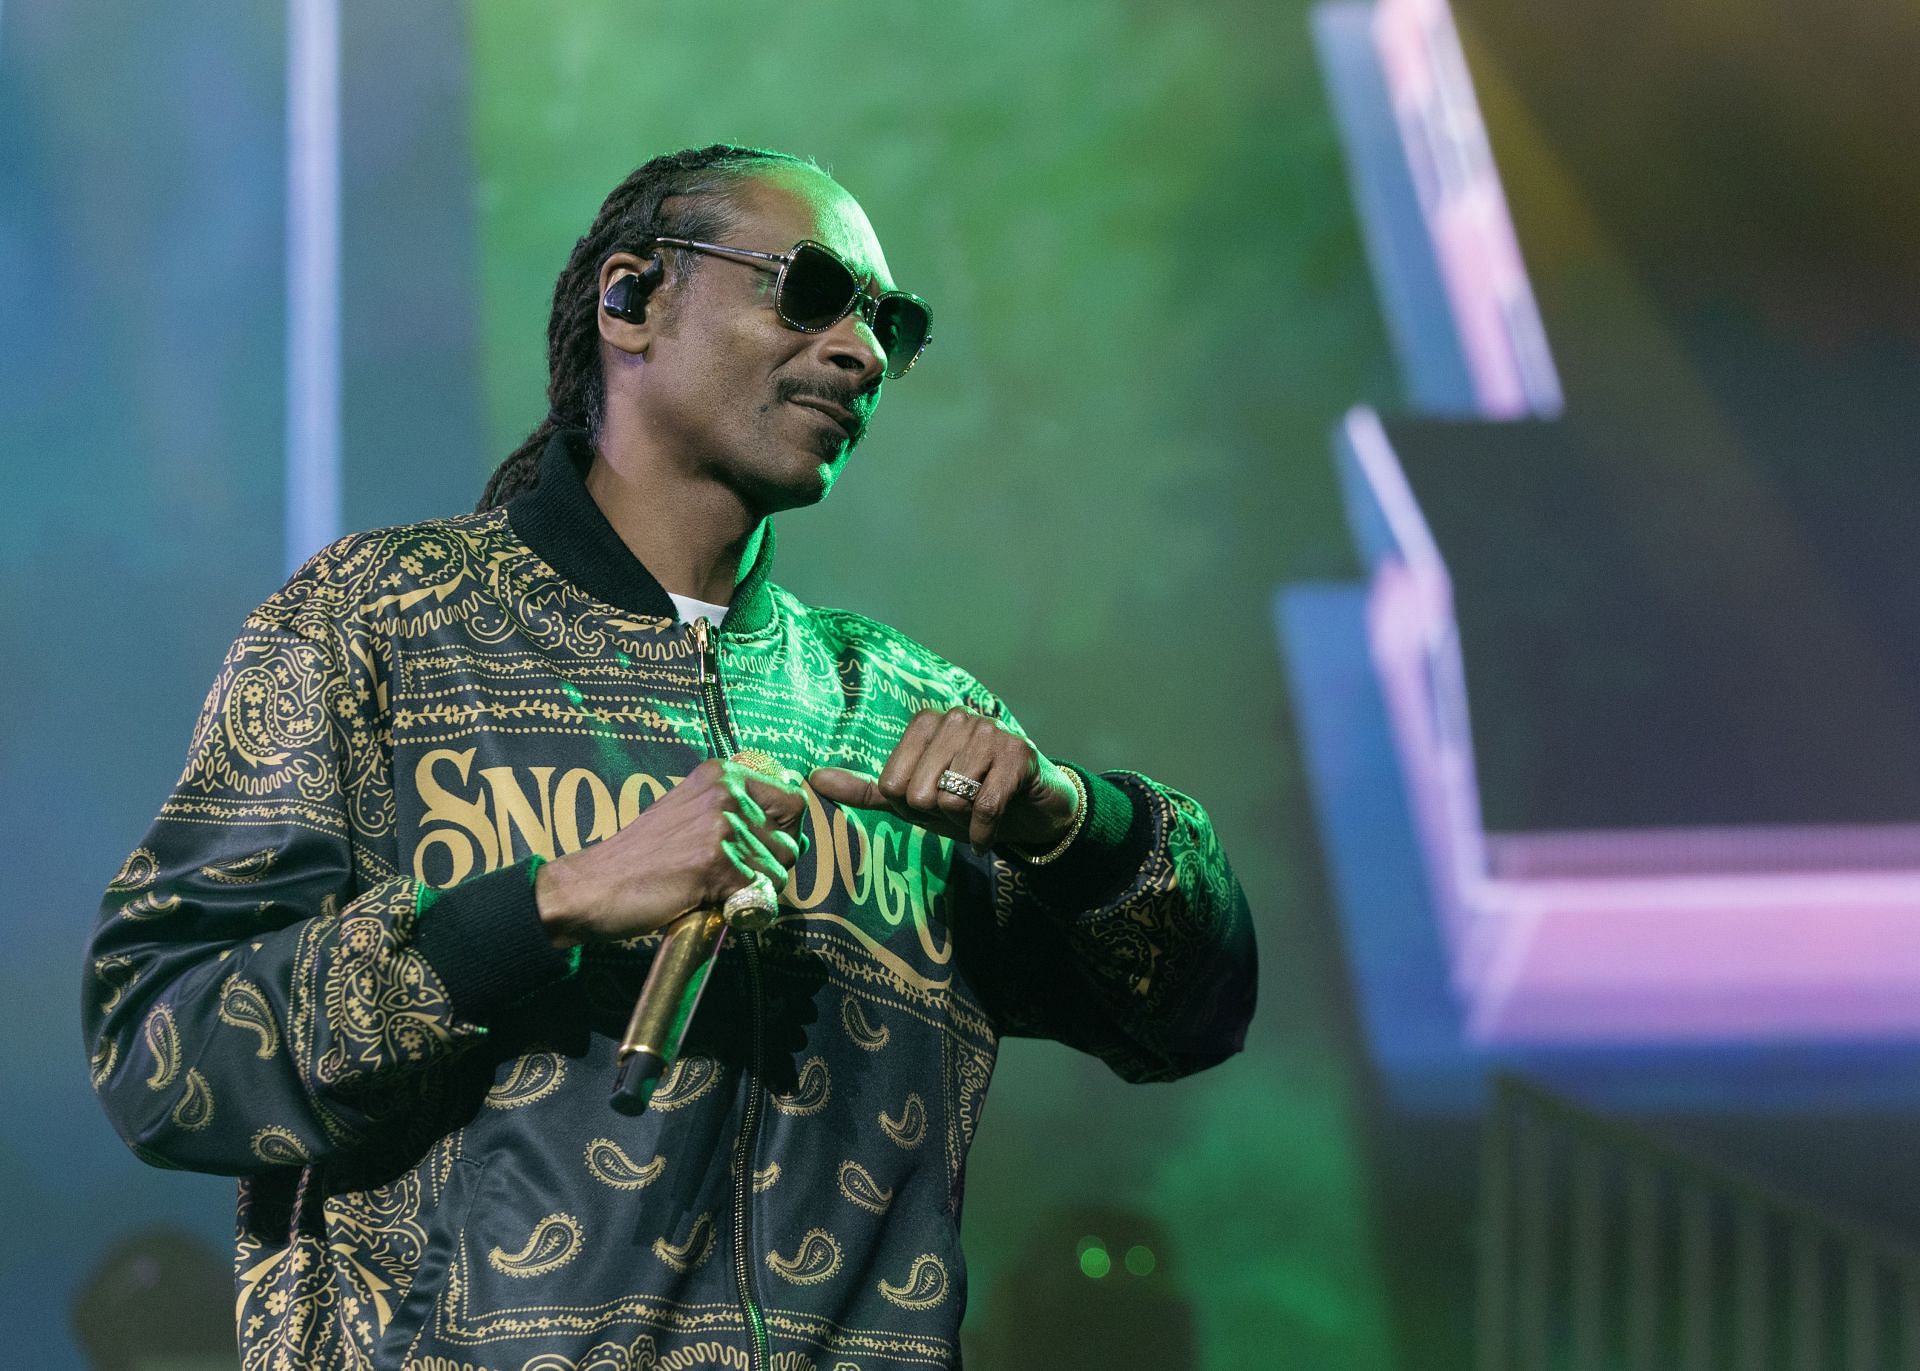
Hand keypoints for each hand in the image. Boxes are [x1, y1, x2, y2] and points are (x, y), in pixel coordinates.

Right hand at [534, 757, 805, 946]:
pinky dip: (744, 910)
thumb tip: (802, 839)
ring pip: (779, 872)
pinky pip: (761, 896)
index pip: (793, 800)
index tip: (761, 849)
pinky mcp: (718, 865)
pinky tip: (711, 903)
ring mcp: (722, 828)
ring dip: (754, 890)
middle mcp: (726, 793)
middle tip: (731, 876)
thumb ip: (741, 816)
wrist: (594, 886)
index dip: (786, 832)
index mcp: (721, 774)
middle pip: (790, 840)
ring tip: (713, 888)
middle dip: (771, 866)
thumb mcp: (692, 815)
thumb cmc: (643, 858)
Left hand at [808, 707, 1078, 854]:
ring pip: (953, 798)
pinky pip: (985, 806)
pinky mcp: (1019, 754)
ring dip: (964, 823)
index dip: (911, 807)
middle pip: (921, 792)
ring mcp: (990, 732)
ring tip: (978, 815)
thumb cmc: (966, 802)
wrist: (1030, 813)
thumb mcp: (913, 801)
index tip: (933, 804)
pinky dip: (983, 832)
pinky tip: (988, 835)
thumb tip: (813, 780)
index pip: (892, 783)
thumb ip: (867, 790)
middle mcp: (957, 718)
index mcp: (926, 722)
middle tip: (959, 812)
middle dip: (939, 816)